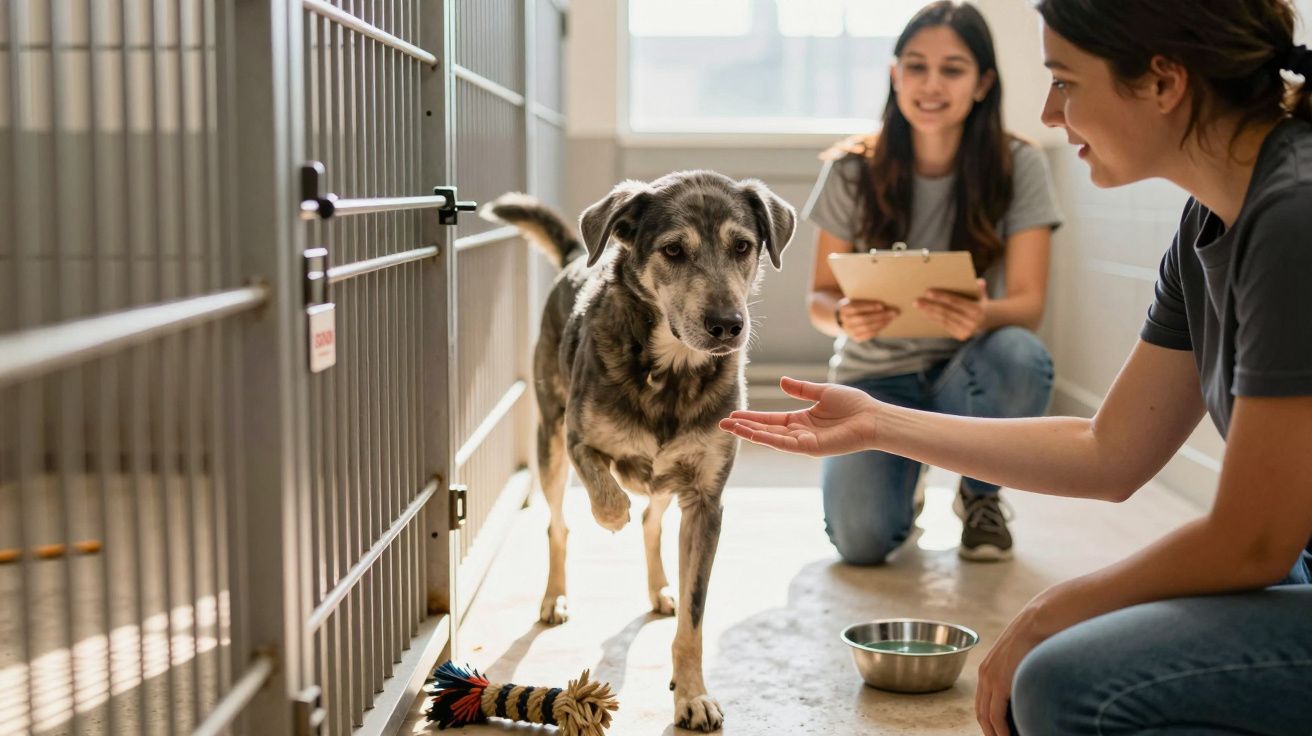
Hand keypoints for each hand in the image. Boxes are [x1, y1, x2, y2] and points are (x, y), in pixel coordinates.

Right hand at [718, 377, 880, 456]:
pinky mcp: (811, 448)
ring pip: (771, 438)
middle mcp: (799, 432)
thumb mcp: (822, 392)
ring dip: (750, 433)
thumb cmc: (853, 405)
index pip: (771, 420)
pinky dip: (767, 439)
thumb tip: (781, 381)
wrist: (872, 417)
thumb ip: (801, 389)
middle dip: (744, 427)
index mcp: (801, 419)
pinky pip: (784, 444)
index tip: (734, 415)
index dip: (752, 418)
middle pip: (766, 430)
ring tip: (731, 428)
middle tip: (722, 423)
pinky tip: (752, 434)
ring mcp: (804, 442)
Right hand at [836, 298, 899, 340]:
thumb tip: (882, 301)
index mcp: (844, 309)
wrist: (845, 319)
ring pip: (867, 328)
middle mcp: (845, 321)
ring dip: (882, 323)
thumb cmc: (855, 306)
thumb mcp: (855, 300)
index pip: (856, 308)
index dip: (868, 307)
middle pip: (863, 319)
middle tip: (893, 312)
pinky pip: (869, 335)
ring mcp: (850, 331)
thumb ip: (864, 300)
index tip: (881, 305)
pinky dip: (879, 329)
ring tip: (892, 318)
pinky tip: (886, 324)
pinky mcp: (856, 338)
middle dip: (880, 316)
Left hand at [916, 278, 988, 339]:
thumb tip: (978, 280)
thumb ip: (980, 288)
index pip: (955, 302)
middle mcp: (972, 322)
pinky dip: (934, 320)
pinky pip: (945, 326)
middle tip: (916, 301)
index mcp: (977, 310)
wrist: (990, 321)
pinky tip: (926, 314)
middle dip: (930, 306)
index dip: (941, 297)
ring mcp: (966, 331)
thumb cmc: (982, 303)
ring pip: (944, 320)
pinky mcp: (961, 336)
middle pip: (946, 312)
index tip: (928, 292)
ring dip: (929, 313)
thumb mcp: (983, 294)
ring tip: (918, 307)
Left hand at [976, 601, 1045, 735]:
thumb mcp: (1020, 658)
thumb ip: (1017, 674)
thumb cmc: (1036, 638)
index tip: (997, 732)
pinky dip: (1000, 731)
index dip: (989, 721)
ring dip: (994, 733)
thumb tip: (1026, 687)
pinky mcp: (1000, 683)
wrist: (1038, 622)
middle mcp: (985, 675)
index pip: (983, 703)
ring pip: (986, 717)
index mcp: (988, 669)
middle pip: (981, 712)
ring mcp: (990, 679)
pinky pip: (996, 715)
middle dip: (989, 731)